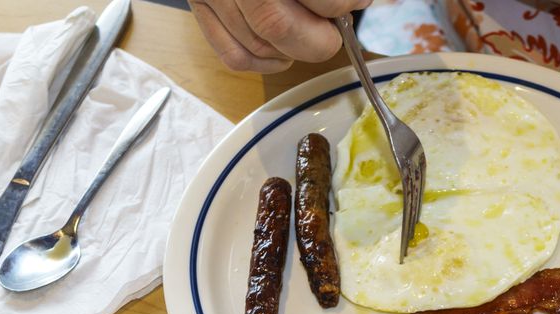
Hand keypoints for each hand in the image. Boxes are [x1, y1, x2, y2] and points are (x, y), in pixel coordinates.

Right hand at [190, 0, 370, 72]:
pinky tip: (283, 51)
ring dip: (293, 50)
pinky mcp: (200, 5)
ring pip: (257, 45)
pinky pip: (233, 55)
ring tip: (310, 32)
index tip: (357, 2)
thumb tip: (359, 0)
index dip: (342, 5)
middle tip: (332, 28)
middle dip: (317, 39)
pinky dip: (264, 61)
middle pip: (276, 26)